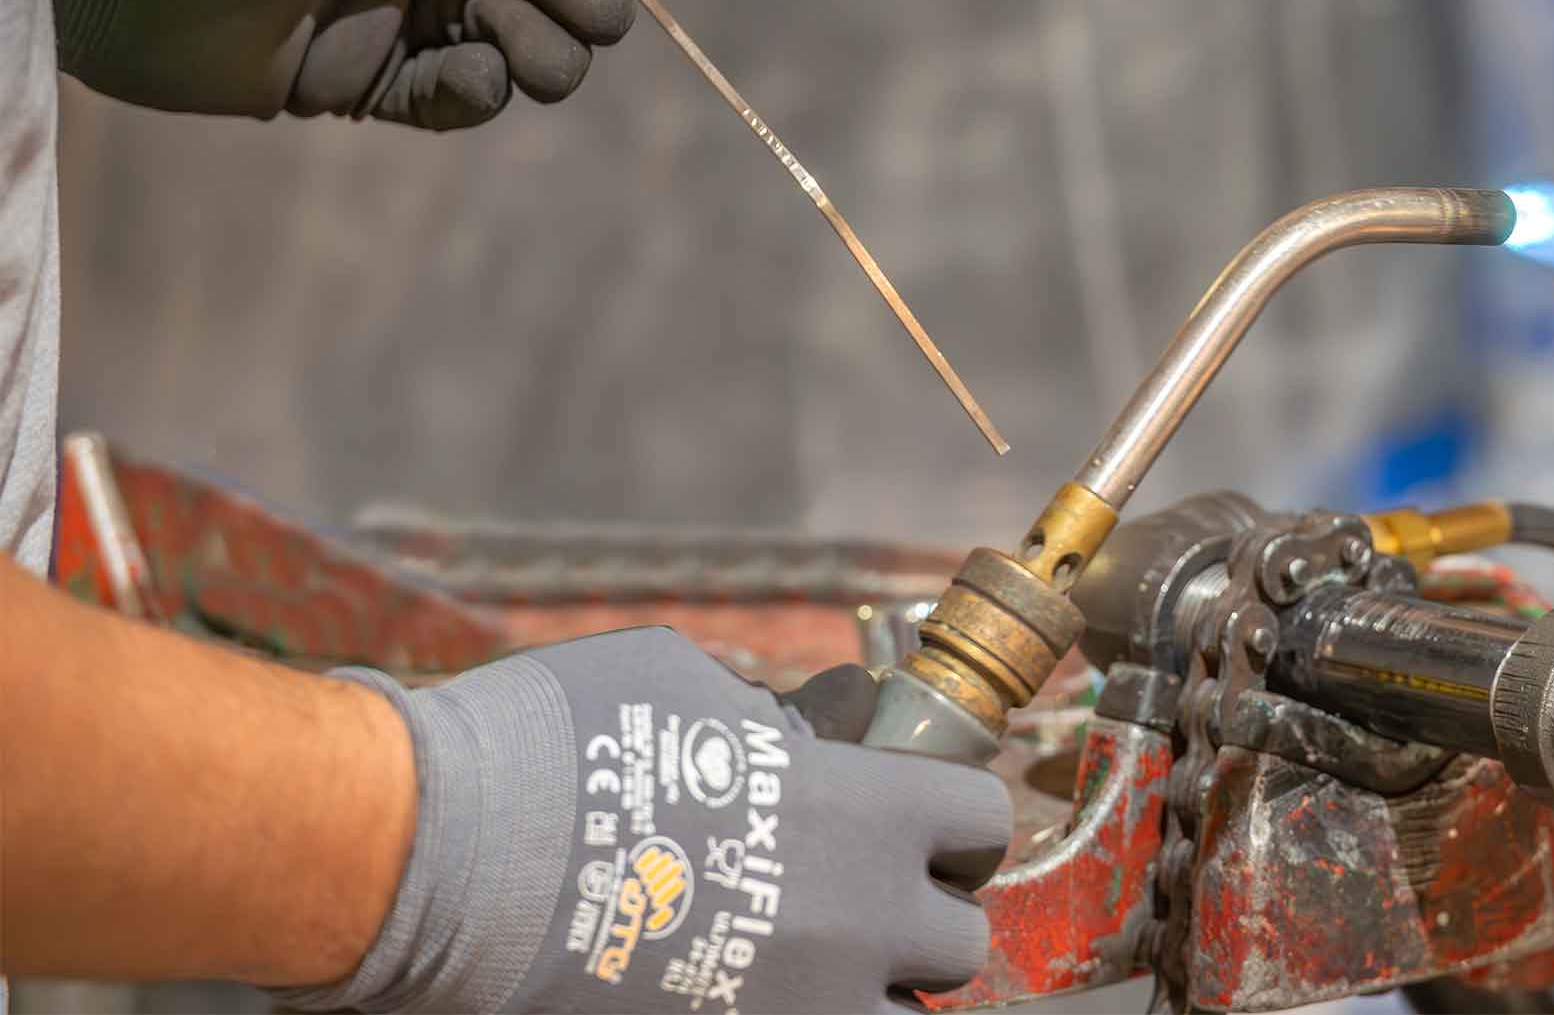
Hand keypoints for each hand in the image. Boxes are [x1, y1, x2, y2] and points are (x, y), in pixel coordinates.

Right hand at [282, 629, 1008, 1012]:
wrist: (452, 857)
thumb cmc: (566, 744)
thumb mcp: (691, 689)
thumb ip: (772, 724)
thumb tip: (805, 734)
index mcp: (867, 814)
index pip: (982, 820)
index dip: (954, 818)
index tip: (922, 820)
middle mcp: (859, 922)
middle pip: (959, 944)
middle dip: (923, 922)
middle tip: (868, 904)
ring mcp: (801, 1006)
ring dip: (873, 995)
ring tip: (818, 968)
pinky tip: (749, 993)